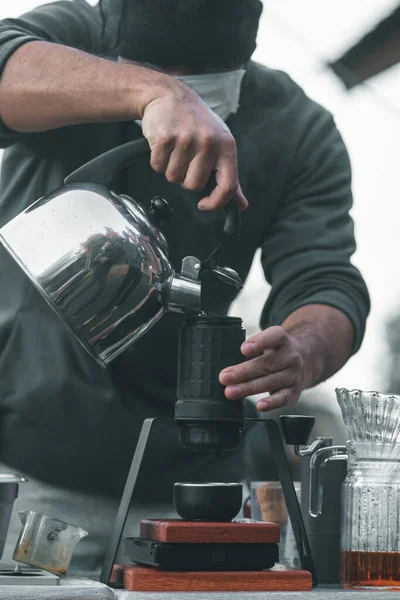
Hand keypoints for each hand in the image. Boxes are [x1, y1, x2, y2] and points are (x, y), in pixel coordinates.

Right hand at [141, 77, 247, 210]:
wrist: (169, 95)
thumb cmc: (196, 123)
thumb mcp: (220, 145)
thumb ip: (230, 176)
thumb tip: (241, 204)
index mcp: (226, 146)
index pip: (227, 186)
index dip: (215, 202)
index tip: (204, 204)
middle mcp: (208, 142)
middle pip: (193, 185)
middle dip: (185, 179)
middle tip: (186, 161)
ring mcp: (186, 139)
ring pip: (173, 178)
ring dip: (170, 169)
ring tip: (175, 150)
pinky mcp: (165, 138)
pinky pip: (157, 167)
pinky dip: (157, 161)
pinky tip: (164, 145)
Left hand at [219, 326, 307, 411]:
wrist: (305, 361)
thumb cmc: (276, 352)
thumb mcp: (266, 344)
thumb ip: (250, 351)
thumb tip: (230, 367)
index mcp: (282, 339)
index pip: (275, 337)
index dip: (259, 342)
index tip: (243, 349)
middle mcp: (291, 356)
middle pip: (267, 364)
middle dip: (243, 372)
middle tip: (224, 377)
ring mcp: (294, 375)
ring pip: (271, 382)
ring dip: (249, 388)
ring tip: (231, 392)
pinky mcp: (294, 392)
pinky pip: (283, 398)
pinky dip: (272, 403)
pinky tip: (260, 406)